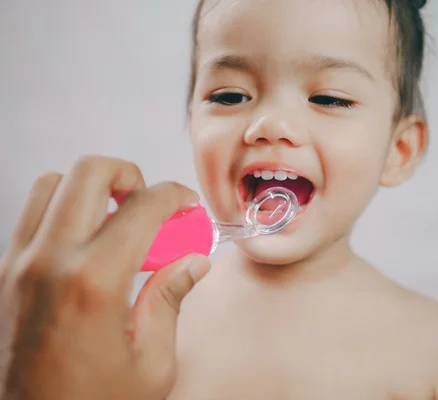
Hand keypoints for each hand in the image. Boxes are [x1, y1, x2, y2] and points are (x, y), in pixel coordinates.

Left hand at [0, 155, 209, 399]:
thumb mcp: (151, 363)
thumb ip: (171, 299)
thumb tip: (193, 263)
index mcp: (94, 283)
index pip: (143, 206)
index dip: (174, 196)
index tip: (186, 205)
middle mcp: (48, 263)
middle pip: (90, 172)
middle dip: (130, 175)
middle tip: (148, 203)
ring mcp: (16, 266)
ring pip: (52, 184)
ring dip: (90, 190)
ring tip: (115, 220)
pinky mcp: (1, 276)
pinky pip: (30, 217)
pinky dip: (61, 211)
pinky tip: (85, 244)